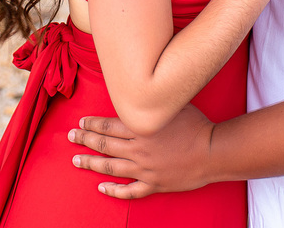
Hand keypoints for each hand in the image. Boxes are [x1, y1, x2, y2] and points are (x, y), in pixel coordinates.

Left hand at [69, 105, 215, 198]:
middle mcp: (138, 148)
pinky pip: (129, 190)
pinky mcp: (154, 184)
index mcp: (141, 127)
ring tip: (76, 160)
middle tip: (71, 136)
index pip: (107, 125)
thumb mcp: (171, 105)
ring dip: (91, 163)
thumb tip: (137, 93)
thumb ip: (151, 104)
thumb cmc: (196, 124)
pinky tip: (101, 187)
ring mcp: (145, 168)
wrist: (213, 151)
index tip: (80, 122)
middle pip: (104, 144)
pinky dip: (114, 190)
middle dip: (84, 139)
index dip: (91, 124)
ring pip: (111, 166)